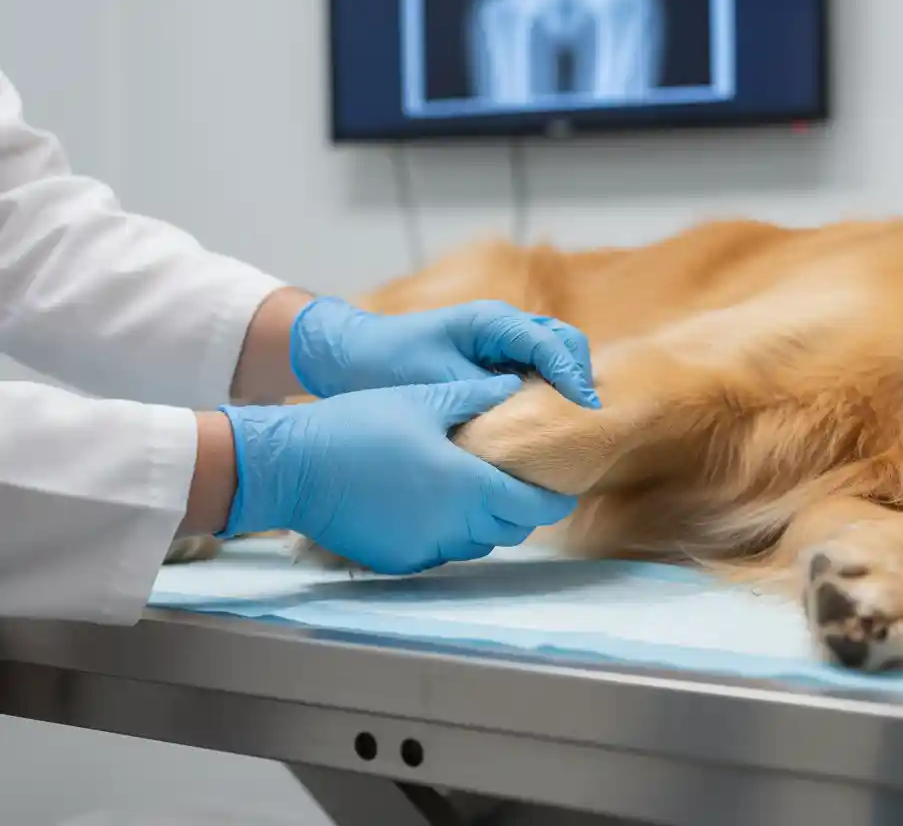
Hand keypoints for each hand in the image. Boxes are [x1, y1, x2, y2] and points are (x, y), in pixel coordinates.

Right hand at [217, 376, 576, 574]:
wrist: (294, 467)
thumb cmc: (360, 424)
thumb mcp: (424, 400)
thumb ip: (476, 397)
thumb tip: (515, 388)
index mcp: (468, 486)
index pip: (532, 506)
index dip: (553, 498)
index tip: (561, 485)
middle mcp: (453, 526)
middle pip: (511, 529)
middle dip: (522, 508)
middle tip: (519, 479)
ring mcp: (425, 548)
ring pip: (479, 543)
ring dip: (488, 521)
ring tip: (478, 487)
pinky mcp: (400, 560)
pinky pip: (444, 550)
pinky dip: (452, 531)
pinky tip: (436, 503)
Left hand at [290, 297, 599, 408]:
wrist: (352, 358)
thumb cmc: (391, 365)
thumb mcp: (441, 384)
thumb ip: (487, 397)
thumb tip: (527, 421)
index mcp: (493, 322)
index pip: (551, 343)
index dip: (572, 377)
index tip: (583, 412)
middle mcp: (505, 327)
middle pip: (566, 342)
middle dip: (579, 378)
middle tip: (584, 422)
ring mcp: (503, 345)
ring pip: (556, 358)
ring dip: (566, 388)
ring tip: (569, 428)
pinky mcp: (496, 365)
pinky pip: (536, 374)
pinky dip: (548, 396)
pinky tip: (542, 428)